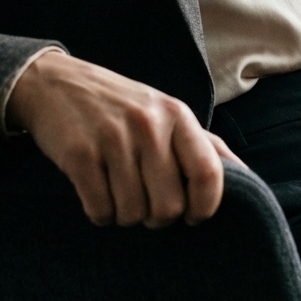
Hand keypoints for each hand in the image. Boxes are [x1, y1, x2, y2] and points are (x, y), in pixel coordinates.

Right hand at [5, 50, 244, 228]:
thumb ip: (205, 144)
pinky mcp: (79, 155)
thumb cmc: (120, 105)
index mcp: (177, 115)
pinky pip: (100, 210)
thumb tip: (246, 177)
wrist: (54, 83)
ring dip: (125, 216)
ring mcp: (112, 139)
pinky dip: (99, 213)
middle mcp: (148, 125)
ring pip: (133, 213)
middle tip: (146, 204)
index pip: (208, 174)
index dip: (205, 207)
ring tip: (119, 194)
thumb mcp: (167, 111)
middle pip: (169, 206)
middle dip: (158, 217)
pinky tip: (97, 194)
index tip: (193, 217)